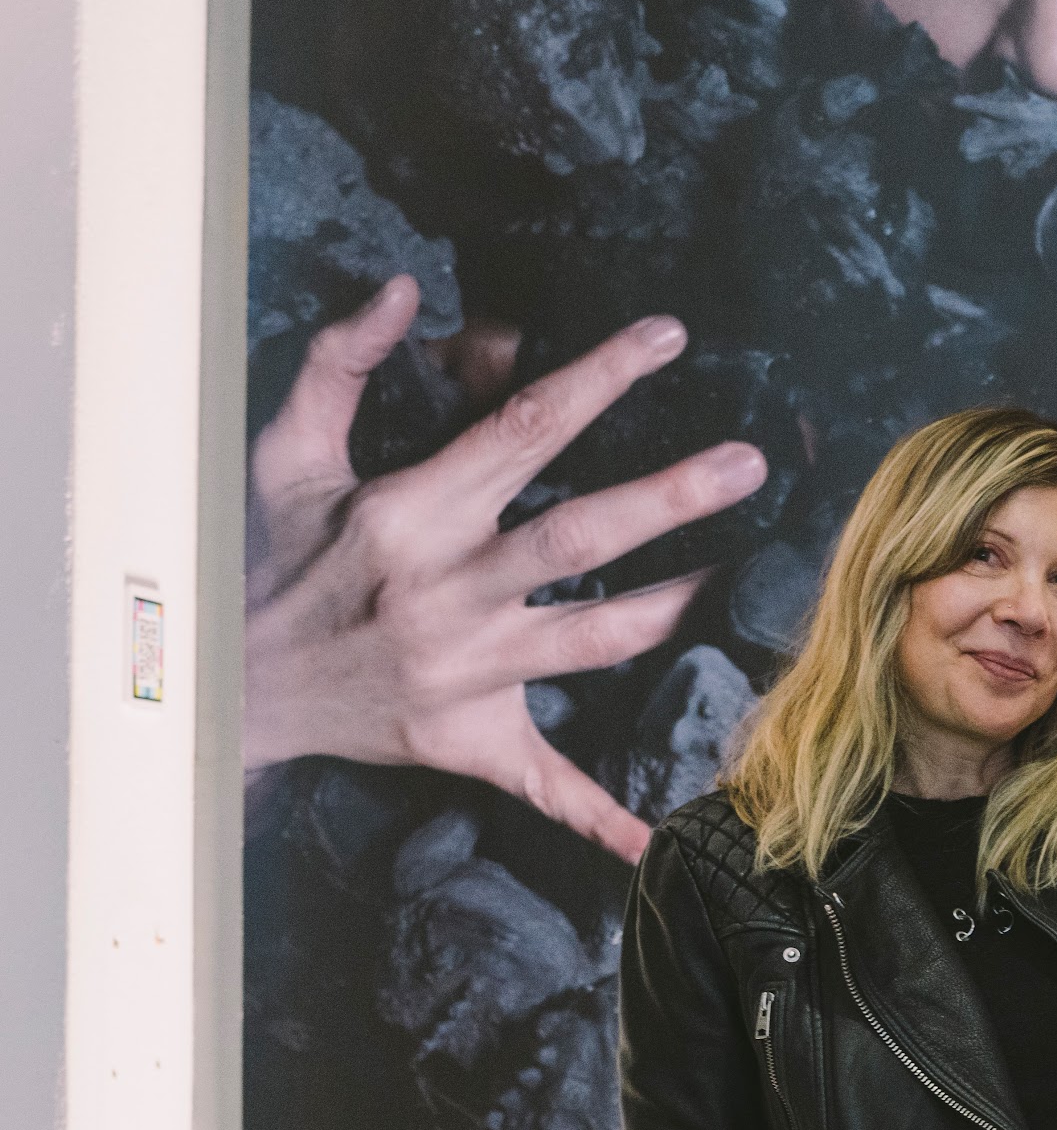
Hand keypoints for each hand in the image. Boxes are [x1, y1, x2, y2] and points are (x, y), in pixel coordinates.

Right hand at [245, 277, 768, 860]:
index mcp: (412, 513)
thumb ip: (342, 363)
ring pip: (594, 639)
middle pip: (579, 536)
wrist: (232, 683)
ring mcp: (467, 672)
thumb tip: (399, 289)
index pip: (525, 429)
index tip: (670, 335)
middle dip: (670, 498)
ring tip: (750, 577)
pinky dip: (603, 819)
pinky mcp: (471, 738)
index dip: (602, 377)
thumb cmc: (272, 557)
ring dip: (675, 610)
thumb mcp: (287, 453)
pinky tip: (663, 840)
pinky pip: (547, 785)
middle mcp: (449, 591)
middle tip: (750, 463)